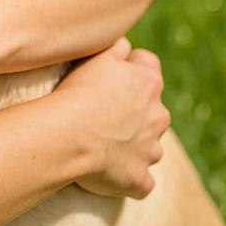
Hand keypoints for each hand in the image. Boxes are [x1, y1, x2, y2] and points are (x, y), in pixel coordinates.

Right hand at [56, 37, 170, 198]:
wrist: (67, 134)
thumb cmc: (77, 92)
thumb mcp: (97, 55)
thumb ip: (116, 47)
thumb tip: (124, 46)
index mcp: (148, 82)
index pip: (148, 65)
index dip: (129, 68)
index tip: (108, 76)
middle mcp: (158, 116)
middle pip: (151, 109)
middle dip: (133, 111)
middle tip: (99, 112)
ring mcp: (151, 151)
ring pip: (148, 146)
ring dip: (131, 145)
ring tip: (98, 142)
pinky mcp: (140, 179)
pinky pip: (139, 180)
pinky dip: (126, 176)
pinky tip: (104, 171)